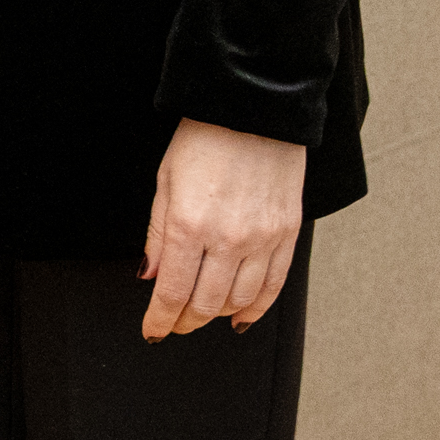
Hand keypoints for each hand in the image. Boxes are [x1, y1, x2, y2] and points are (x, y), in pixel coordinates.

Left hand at [138, 117, 306, 338]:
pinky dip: (257, 307)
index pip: (173, 292)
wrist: (253, 107)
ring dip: (217, 315)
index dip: (160, 319)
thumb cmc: (204, 138)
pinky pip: (274, 285)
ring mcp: (263, 238)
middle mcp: (229, 238)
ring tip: (202, 315)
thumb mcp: (165, 182)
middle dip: (185, 321)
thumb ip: (158, 235)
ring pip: (240, 301)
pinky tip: (241, 315)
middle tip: (174, 324)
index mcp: (190, 224)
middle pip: (206, 304)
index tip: (153, 331)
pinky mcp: (288, 233)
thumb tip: (151, 277)